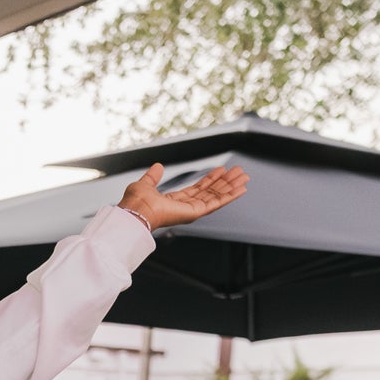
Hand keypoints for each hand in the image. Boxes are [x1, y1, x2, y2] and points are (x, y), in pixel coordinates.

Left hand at [119, 159, 247, 233]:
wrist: (135, 211)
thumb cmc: (135, 202)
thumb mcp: (146, 183)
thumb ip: (153, 176)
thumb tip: (158, 166)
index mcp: (173, 201)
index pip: (197, 189)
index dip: (210, 180)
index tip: (221, 170)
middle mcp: (184, 207)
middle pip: (210, 193)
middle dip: (225, 182)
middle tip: (239, 172)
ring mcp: (191, 211)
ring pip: (216, 197)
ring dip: (231, 187)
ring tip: (244, 176)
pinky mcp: (196, 213)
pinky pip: (216, 203)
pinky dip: (230, 196)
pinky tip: (241, 189)